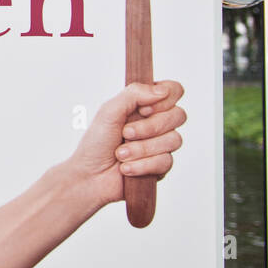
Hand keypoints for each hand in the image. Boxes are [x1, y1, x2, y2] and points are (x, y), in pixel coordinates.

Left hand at [65, 81, 185, 208]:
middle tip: (126, 133)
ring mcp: (160, 144)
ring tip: (120, 154)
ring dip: (142, 148)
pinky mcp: (161, 165)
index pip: (173, 91)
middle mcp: (155, 123)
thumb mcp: (108, 112)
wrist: (89, 177)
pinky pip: (166, 161)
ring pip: (174, 140)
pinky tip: (126, 167)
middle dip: (149, 127)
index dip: (164, 99)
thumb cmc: (95, 144)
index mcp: (143, 105)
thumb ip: (133, 94)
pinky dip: (142, 164)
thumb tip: (162, 90)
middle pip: (178, 115)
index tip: (143, 109)